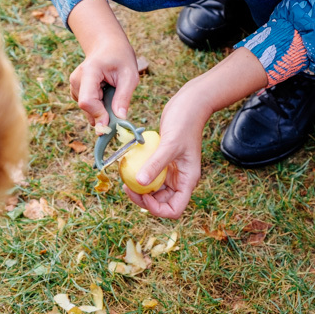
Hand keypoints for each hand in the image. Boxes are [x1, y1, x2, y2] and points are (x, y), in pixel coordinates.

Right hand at [69, 37, 138, 125]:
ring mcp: (74, 86)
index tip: (110, 124)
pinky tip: (106, 93)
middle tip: (119, 109)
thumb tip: (120, 119)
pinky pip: (88, 108)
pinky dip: (99, 107)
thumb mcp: (129, 75)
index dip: (98, 115)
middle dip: (103, 114)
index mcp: (89, 72)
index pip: (87, 101)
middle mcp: (77, 79)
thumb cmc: (120, 58)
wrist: (108, 46)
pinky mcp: (76, 92)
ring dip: (102, 109)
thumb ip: (123, 97)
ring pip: (88, 110)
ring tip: (112, 92)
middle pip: (87, 108)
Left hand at [123, 80, 212, 218]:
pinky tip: (128, 166)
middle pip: (161, 202)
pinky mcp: (163, 161)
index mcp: (187, 181)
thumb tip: (140, 183)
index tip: (143, 194)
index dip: (157, 209)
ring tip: (125, 179)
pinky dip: (139, 174)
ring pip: (153, 190)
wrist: (189, 104)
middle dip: (143, 199)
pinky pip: (149, 174)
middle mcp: (180, 180)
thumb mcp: (170, 144)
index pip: (174, 209)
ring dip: (139, 188)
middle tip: (126, 187)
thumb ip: (156, 164)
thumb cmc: (184, 122)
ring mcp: (171, 171)